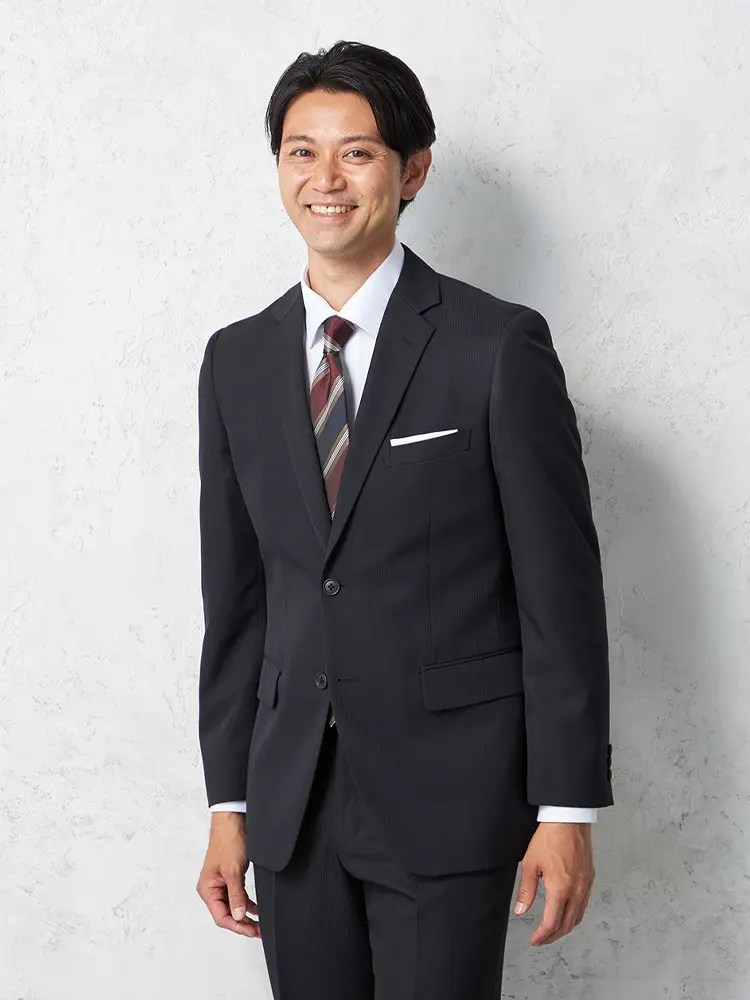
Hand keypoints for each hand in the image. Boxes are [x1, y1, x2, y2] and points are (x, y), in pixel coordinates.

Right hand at [196, 812, 260, 937]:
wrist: (233, 819)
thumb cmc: (228, 840)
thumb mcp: (233, 871)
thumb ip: (236, 895)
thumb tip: (239, 916)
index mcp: (207, 889)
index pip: (221, 916)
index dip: (237, 926)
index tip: (252, 931)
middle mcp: (212, 888)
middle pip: (227, 913)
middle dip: (242, 923)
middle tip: (259, 930)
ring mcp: (221, 882)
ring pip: (233, 906)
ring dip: (246, 914)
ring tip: (260, 924)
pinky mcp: (231, 876)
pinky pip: (238, 895)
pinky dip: (247, 903)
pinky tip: (257, 909)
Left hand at [514, 822, 594, 945]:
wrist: (569, 819)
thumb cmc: (550, 837)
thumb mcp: (530, 863)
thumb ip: (526, 890)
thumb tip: (521, 910)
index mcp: (561, 888)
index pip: (552, 922)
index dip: (542, 935)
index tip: (534, 940)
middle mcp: (577, 890)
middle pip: (567, 924)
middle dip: (553, 936)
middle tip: (541, 939)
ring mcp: (586, 884)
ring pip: (578, 916)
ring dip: (565, 927)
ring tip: (553, 930)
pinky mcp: (590, 877)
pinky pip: (584, 904)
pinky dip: (575, 914)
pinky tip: (567, 912)